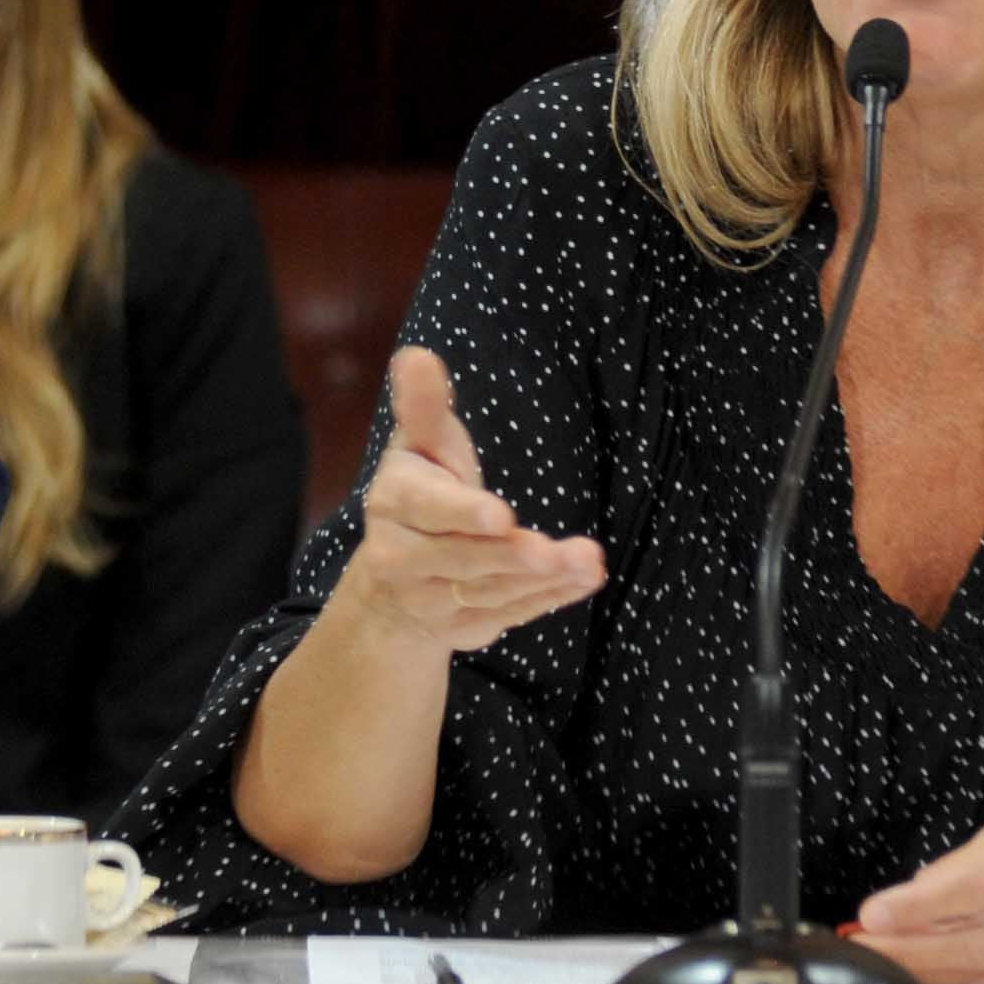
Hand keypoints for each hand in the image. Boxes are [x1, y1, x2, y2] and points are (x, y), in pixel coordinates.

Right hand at [326, 347, 604, 653]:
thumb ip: (425, 407)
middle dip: (514, 557)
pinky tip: (583, 579)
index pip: (429, 509)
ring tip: (588, 562)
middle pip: (465, 559)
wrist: (395, 580)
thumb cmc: (423, 489)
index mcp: (396, 502)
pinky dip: (548, 599)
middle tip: (560, 552)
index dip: (464, 514)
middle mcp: (404, 558)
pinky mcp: (461, 628)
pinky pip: (508, 615)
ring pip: (491, 592)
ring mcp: (430, 601)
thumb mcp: (422, 445)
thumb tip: (415, 355)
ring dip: (543, 580)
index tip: (502, 516)